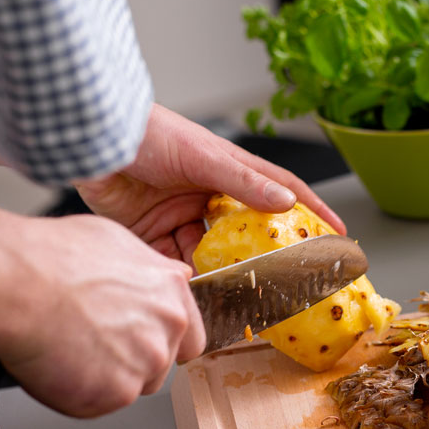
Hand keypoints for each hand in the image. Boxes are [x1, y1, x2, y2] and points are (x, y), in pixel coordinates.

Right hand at [0, 212, 205, 416]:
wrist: (12, 284)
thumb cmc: (49, 258)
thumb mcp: (113, 241)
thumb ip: (149, 269)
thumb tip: (164, 276)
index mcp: (170, 290)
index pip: (191, 336)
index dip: (164, 343)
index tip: (144, 345)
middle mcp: (167, 328)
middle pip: (159, 365)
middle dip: (129, 361)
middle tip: (90, 343)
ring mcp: (145, 362)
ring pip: (129, 387)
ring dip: (104, 378)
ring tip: (68, 349)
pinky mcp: (117, 392)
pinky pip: (99, 404)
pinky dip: (76, 394)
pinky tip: (56, 364)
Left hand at [73, 104, 345, 264]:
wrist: (91, 142)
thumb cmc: (147, 133)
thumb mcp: (202, 156)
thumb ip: (243, 182)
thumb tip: (286, 203)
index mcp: (227, 171)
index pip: (278, 192)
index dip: (309, 211)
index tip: (337, 233)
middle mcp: (207, 196)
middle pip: (245, 233)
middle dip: (260, 259)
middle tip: (282, 282)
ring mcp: (180, 216)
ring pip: (210, 255)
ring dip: (219, 274)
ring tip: (232, 294)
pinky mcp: (151, 235)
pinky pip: (175, 264)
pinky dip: (183, 278)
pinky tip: (191, 290)